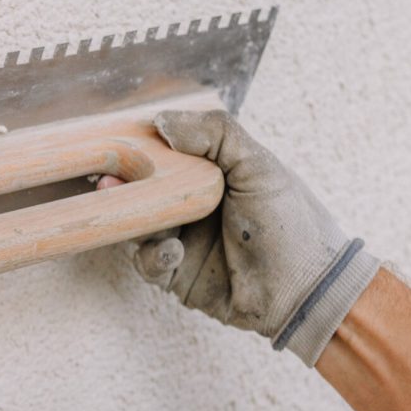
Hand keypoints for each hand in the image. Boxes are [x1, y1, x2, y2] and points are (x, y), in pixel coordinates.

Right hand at [104, 109, 377, 365]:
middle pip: (143, 192)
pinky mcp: (175, 276)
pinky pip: (147, 262)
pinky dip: (154, 255)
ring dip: (131, 221)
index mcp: (212, 176)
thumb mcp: (258, 166)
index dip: (142, 149)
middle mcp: (192, 206)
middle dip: (122, 186)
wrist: (304, 290)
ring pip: (137, 227)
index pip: (167, 156)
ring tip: (128, 213)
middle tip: (106, 179)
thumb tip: (160, 120)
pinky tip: (173, 251)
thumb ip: (216, 134)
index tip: (120, 142)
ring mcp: (182, 241)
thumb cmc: (289, 223)